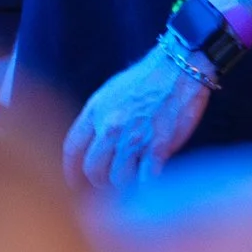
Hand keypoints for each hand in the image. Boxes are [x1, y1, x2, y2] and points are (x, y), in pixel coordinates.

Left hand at [64, 43, 211, 188]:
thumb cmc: (148, 78)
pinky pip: (146, 177)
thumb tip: (94, 144)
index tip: (76, 184)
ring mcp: (134, 138)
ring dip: (124, 183)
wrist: (180, 66)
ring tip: (133, 178)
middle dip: (99, 181)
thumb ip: (99, 117)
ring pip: (118, 178)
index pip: (72, 150)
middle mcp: (110, 127)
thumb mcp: (112, 92)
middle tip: (109, 183)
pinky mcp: (159, 146)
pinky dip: (148, 182)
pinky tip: (152, 177)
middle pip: (93, 170)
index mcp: (95, 112)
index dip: (70, 172)